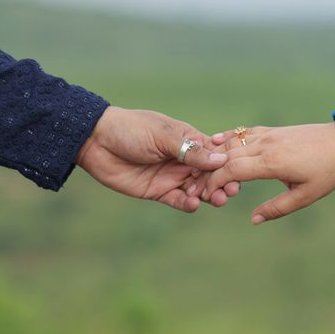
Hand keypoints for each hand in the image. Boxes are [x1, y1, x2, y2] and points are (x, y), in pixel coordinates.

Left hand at [77, 106, 239, 211]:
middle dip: (222, 183)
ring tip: (216, 200)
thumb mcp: (162, 136)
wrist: (95, 141)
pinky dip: (187, 204)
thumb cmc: (130, 129)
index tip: (239, 173)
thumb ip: (190, 151)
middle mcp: (184, 159)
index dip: (228, 164)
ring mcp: (171, 176)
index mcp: (189, 140)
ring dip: (209, 195)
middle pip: (210, 174)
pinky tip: (192, 204)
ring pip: (198, 189)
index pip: (215, 154)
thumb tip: (220, 160)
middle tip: (230, 191)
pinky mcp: (158, 191)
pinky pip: (178, 200)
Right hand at [199, 121, 334, 223]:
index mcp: (272, 163)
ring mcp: (267, 135)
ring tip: (200, 169)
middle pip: (226, 157)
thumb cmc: (328, 171)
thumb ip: (277, 208)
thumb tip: (254, 220)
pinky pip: (242, 133)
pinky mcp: (271, 131)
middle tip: (194, 186)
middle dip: (207, 172)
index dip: (214, 182)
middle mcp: (266, 145)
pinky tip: (214, 142)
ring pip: (232, 143)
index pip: (232, 170)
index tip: (204, 195)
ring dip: (214, 156)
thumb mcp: (306, 196)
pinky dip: (227, 139)